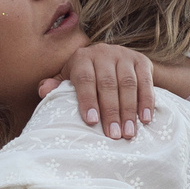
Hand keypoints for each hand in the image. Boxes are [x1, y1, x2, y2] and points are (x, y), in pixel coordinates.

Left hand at [36, 41, 153, 138]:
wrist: (116, 59)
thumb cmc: (87, 76)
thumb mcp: (69, 78)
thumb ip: (57, 86)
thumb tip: (42, 90)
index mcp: (82, 58)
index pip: (85, 79)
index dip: (87, 100)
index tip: (91, 122)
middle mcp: (103, 53)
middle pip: (108, 84)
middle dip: (111, 111)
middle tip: (113, 135)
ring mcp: (124, 55)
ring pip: (128, 84)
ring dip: (129, 110)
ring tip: (129, 133)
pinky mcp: (142, 61)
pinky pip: (145, 82)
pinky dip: (146, 101)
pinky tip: (145, 119)